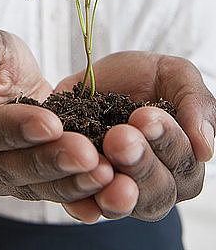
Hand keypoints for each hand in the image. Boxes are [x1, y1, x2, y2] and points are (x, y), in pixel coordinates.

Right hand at [0, 27, 112, 210]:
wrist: (11, 80)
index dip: (13, 129)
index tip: (52, 122)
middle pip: (4, 167)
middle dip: (48, 160)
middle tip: (87, 152)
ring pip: (29, 186)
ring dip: (67, 181)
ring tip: (103, 171)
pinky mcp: (22, 186)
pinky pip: (47, 194)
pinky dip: (76, 192)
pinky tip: (103, 185)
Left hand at [56, 52, 215, 221]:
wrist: (97, 74)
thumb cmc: (145, 78)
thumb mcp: (176, 76)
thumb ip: (196, 104)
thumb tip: (206, 148)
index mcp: (182, 162)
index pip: (183, 165)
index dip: (167, 142)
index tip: (146, 117)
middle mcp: (154, 184)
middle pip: (155, 193)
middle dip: (139, 163)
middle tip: (120, 137)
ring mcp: (117, 188)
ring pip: (119, 204)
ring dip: (111, 189)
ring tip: (101, 162)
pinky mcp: (82, 184)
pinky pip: (79, 203)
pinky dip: (78, 198)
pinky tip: (75, 177)